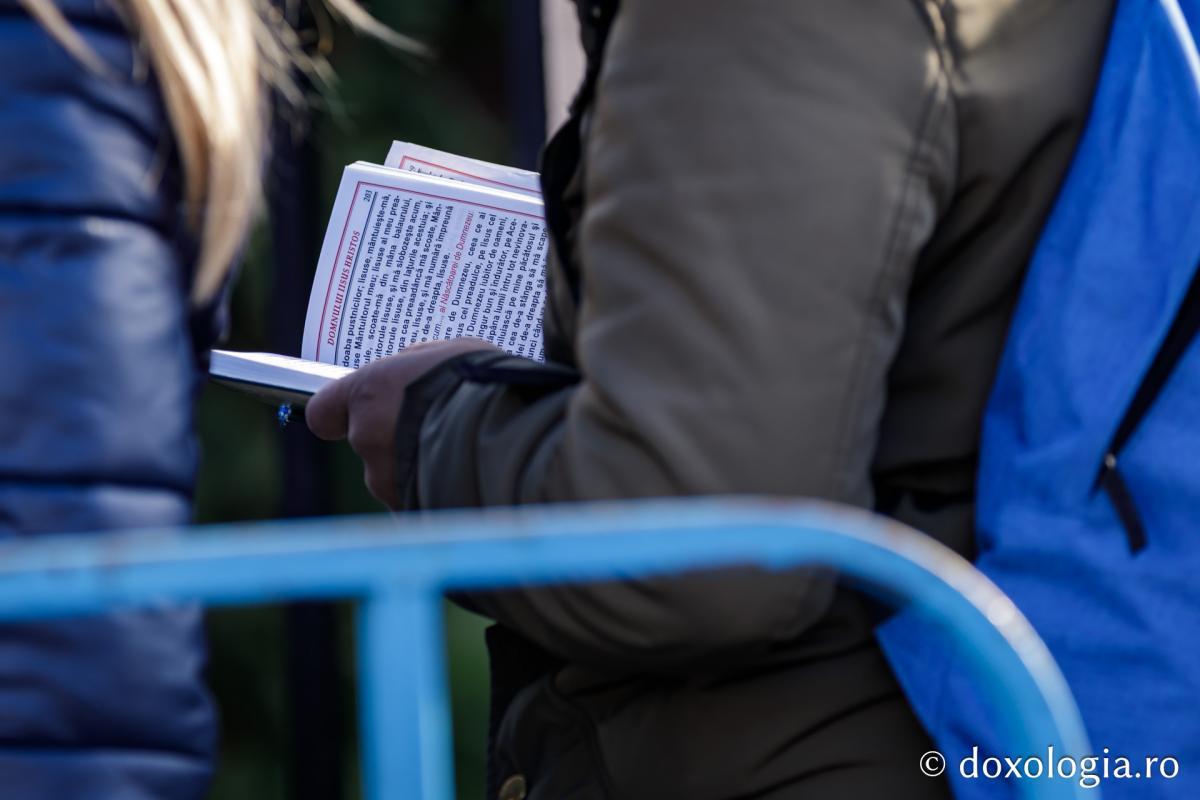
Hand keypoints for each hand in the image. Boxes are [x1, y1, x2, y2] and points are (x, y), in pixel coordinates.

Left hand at [306, 338, 499, 508]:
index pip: (324, 412)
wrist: (514, 435)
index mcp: (369, 395)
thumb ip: (418, 365)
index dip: (340, 414)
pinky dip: (441, 495)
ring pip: (398, 479)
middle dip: (400, 441)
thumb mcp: (451, 353)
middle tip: (443, 428)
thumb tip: (409, 374)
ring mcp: (389, 484)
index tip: (362, 413)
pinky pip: (424, 503)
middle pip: (371, 446)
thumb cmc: (484, 383)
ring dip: (423, 468)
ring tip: (467, 454)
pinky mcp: (415, 514)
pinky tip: (473, 481)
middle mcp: (370, 442)